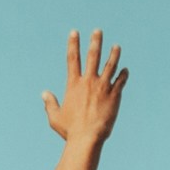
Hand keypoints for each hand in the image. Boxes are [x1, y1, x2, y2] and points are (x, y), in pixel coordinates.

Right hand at [41, 31, 127, 148]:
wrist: (87, 138)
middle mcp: (89, 82)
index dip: (73, 44)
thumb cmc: (70, 130)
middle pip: (93, 56)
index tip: (74, 32)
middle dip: (95, 41)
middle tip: (98, 31)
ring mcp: (103, 87)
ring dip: (114, 54)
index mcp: (73, 84)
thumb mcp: (55, 117)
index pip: (73, 59)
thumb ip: (49, 104)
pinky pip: (120, 81)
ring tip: (117, 46)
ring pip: (110, 65)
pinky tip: (125, 70)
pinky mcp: (114, 95)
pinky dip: (123, 75)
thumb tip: (44, 94)